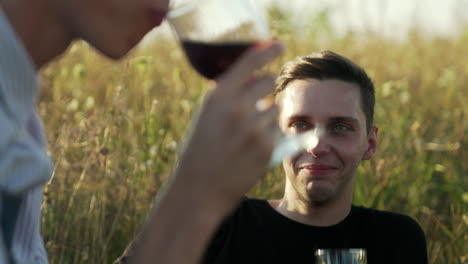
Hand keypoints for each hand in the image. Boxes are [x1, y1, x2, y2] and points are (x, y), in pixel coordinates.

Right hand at [172, 40, 283, 213]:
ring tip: (247, 135)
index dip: (267, 50)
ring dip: (267, 116)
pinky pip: (279, 130)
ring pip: (275, 108)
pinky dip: (270, 136)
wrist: (199, 189)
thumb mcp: (205, 115)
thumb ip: (227, 95)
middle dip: (264, 89)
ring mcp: (254, 128)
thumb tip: (252, 76)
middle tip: (254, 104)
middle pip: (268, 81)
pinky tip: (252, 148)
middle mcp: (237, 108)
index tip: (279, 44)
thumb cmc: (200, 150)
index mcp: (218, 96)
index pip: (249, 62)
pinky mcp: (267, 148)